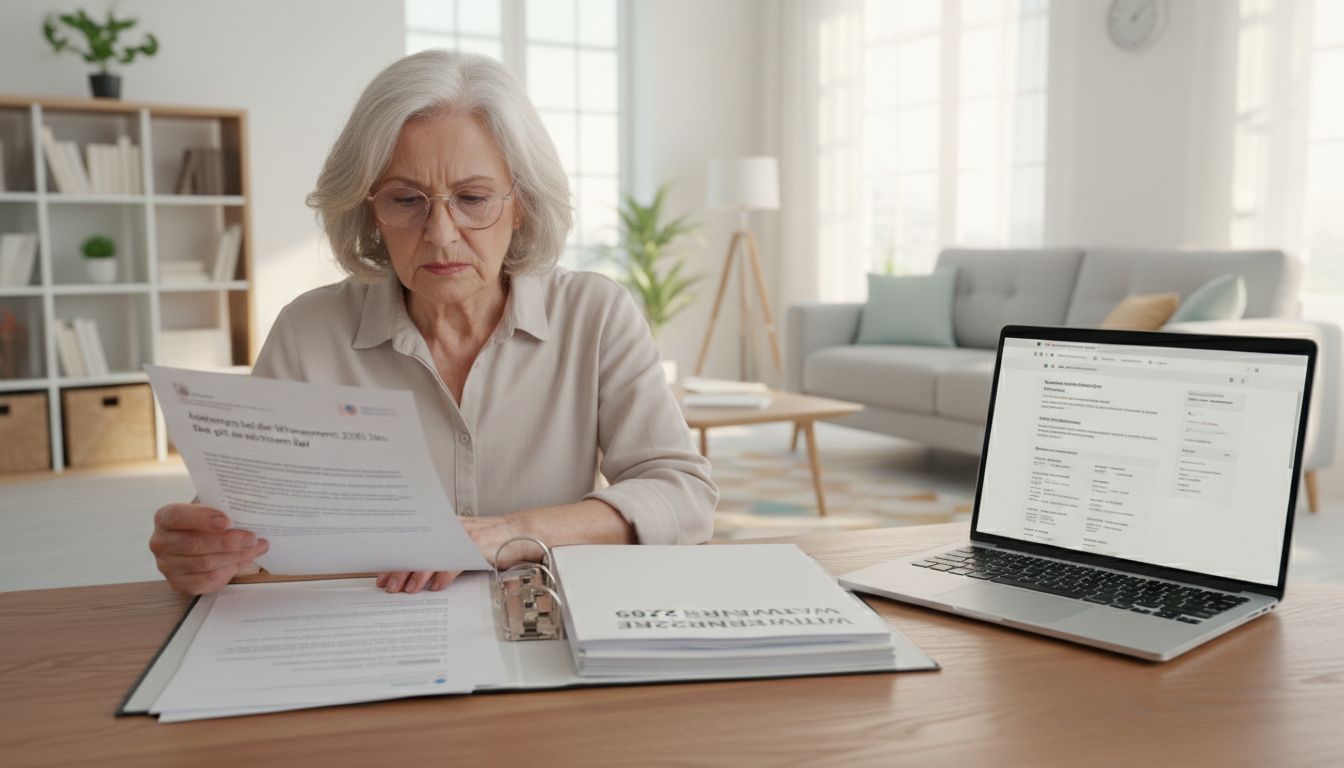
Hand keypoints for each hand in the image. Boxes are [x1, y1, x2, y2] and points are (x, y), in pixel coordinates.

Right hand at [149, 503, 269, 594]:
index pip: (178, 516)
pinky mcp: (178, 583)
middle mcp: (160, 542)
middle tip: (251, 539)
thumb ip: (222, 512)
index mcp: (165, 517)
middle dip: (228, 542)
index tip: (227, 521)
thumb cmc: (205, 524)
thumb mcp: (210, 511)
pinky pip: (206, 580)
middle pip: (195, 543)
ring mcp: (167, 565)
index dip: (202, 518)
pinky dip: (228, 571)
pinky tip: (242, 562)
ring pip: (204, 563)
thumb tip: (249, 516)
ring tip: (255, 549)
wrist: (198, 543)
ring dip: (234, 557)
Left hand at [376, 514, 538, 593]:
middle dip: (400, 569)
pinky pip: (454, 563)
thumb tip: (418, 571)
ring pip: (432, 556)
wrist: (522, 532)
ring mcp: (463, 537)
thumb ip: (444, 552)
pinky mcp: (477, 546)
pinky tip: (435, 587)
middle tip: (388, 585)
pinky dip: (443, 576)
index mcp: (444, 527)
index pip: (413, 543)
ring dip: (417, 574)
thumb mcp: (463, 544)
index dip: (396, 559)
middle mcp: (450, 529)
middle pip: (418, 549)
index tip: (382, 574)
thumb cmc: (493, 540)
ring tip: (406, 589)